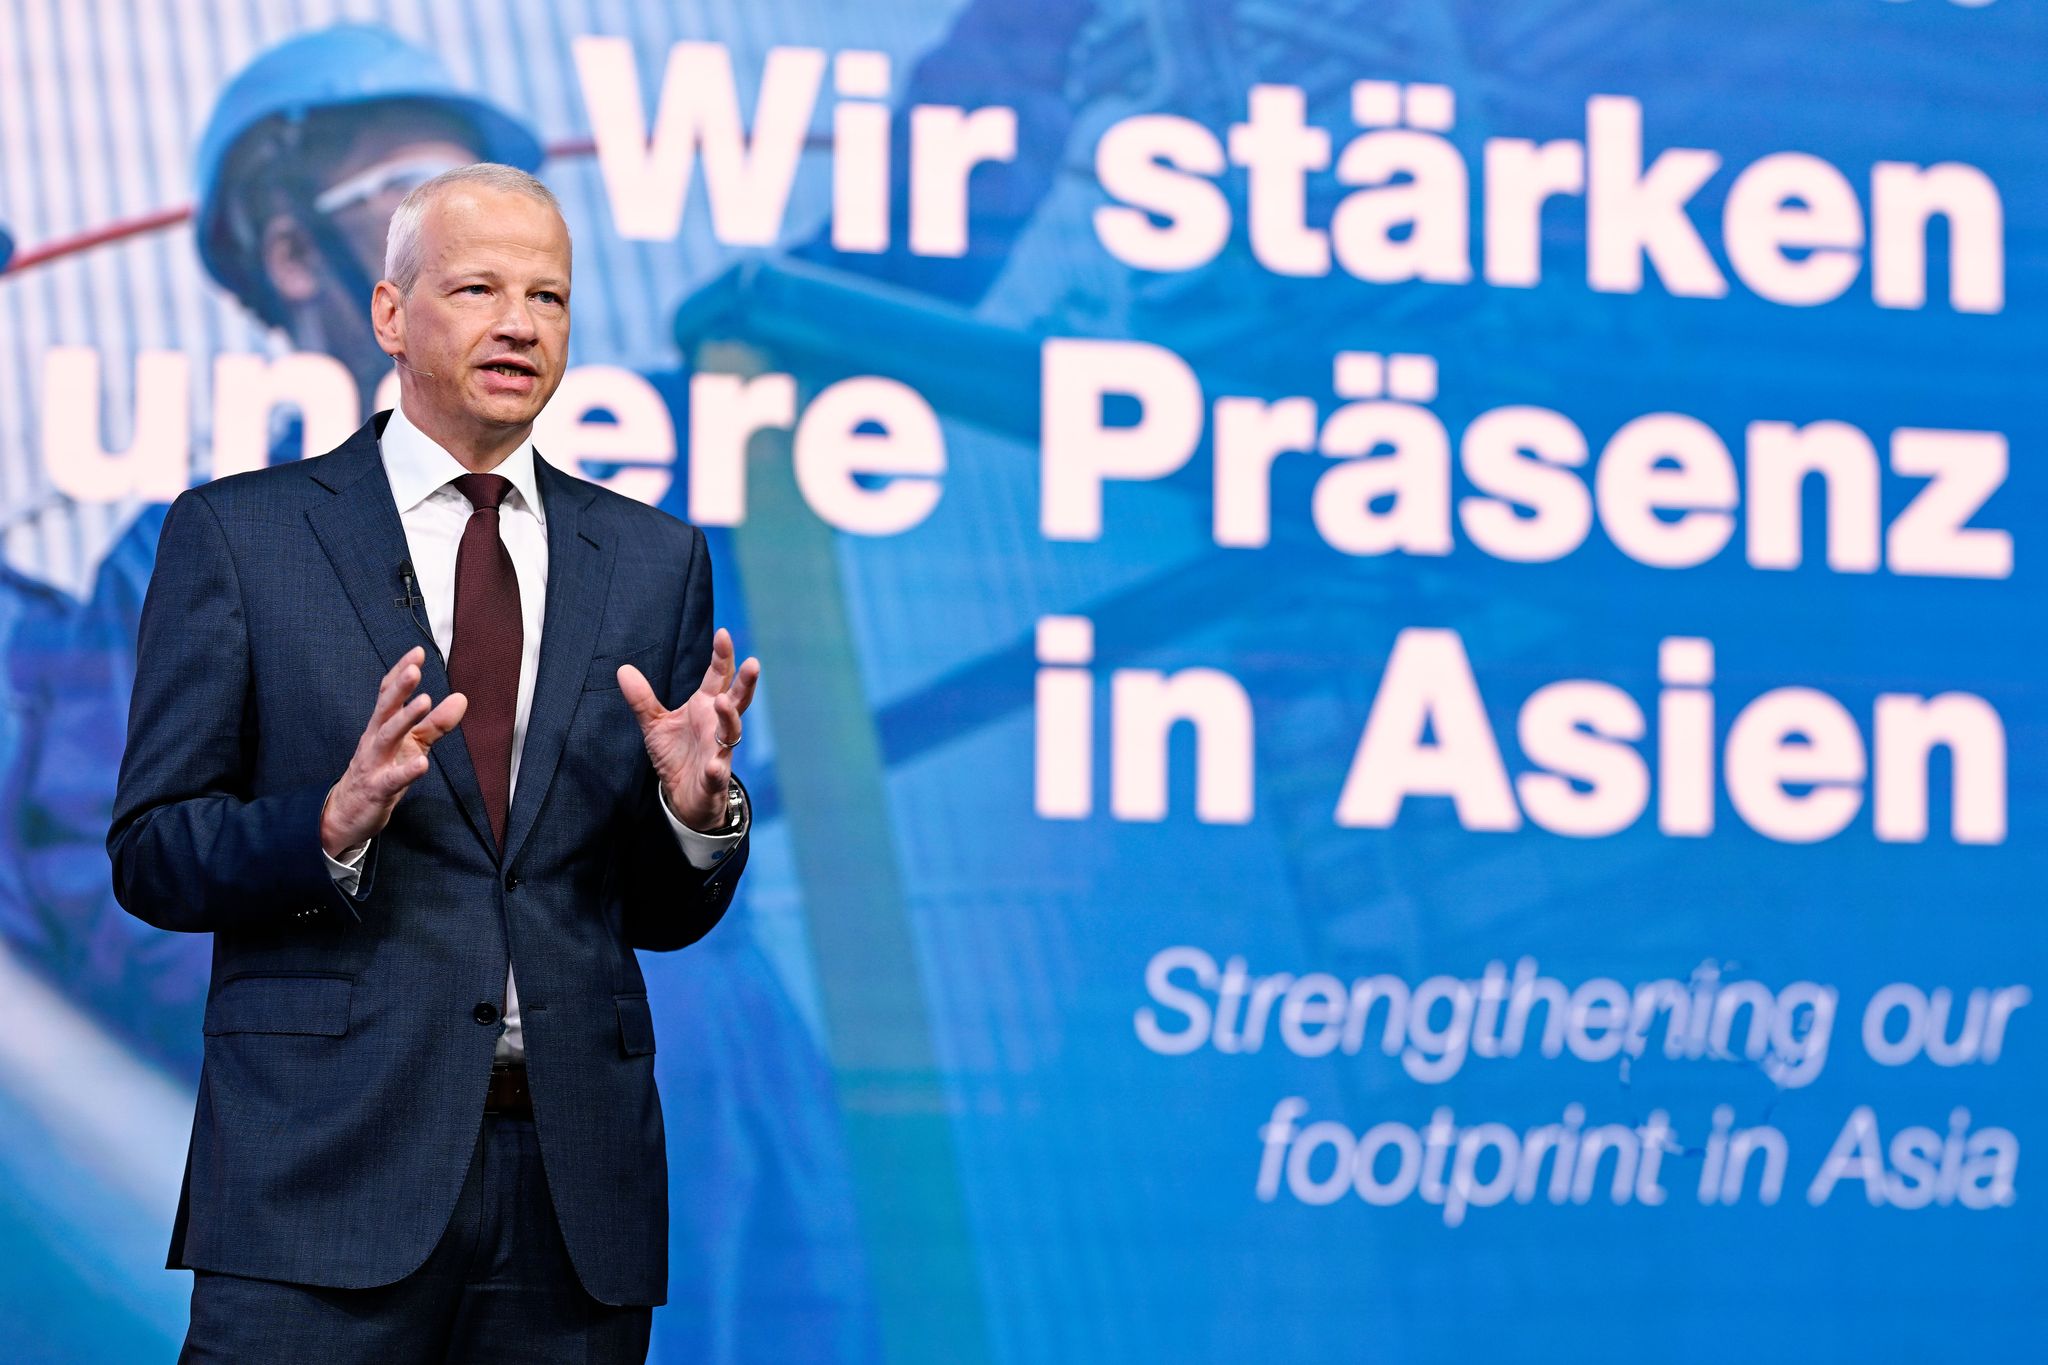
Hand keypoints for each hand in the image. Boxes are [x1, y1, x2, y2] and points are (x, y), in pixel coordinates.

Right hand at [321, 646, 467, 857]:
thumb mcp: (412, 744)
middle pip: (385, 709)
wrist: (348, 812)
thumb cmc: (382, 770)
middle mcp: (374, 740)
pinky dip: (407, 771)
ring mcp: (373, 764)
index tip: (417, 652)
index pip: (388, 694)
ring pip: (387, 737)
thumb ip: (436, 723)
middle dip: (399, 689)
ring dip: (404, 719)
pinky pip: (392, 779)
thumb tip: (461, 698)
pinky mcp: (377, 789)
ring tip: (424, 701)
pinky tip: (423, 763)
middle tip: (414, 669)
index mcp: (381, 726)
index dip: (400, 672)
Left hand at [617, 627, 759, 832]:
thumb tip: (623, 669)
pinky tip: (714, 766)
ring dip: (730, 718)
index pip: (718, 677)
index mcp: (705, 707)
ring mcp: (719, 751)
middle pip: (738, 700)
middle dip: (746, 683)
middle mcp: (717, 726)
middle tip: (753, 663)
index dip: (722, 656)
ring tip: (723, 703)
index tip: (723, 634)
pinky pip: (718, 774)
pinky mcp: (714, 779)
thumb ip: (642, 699)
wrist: (683, 797)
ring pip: (732, 732)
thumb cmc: (676, 755)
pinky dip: (717, 770)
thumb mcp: (655, 724)